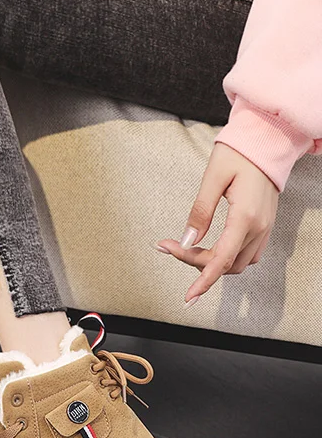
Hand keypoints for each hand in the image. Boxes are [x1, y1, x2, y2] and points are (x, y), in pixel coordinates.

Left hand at [156, 143, 278, 305]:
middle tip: (168, 246)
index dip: (203, 281)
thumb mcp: (212, 178)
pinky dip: (225, 258)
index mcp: (245, 217)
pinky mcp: (264, 226)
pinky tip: (207, 249)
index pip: (222, 259)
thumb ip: (199, 211)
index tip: (188, 297)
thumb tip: (186, 241)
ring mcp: (264, 228)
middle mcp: (258, 227)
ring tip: (185, 248)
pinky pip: (246, 254)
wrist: (268, 141)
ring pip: (236, 264)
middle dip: (196, 264)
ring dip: (211, 263)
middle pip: (225, 265)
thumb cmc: (239, 153)